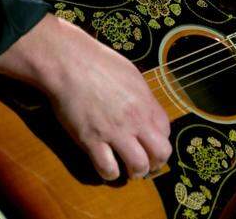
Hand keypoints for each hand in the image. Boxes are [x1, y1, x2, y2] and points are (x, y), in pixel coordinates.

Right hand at [0, 14, 170, 180]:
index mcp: (145, 101)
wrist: (69, 62)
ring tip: (126, 169)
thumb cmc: (96, 62)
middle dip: (154, 162)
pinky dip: (109, 173)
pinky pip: (108, 169)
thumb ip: (141, 95)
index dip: (159, 140)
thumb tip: (145, 109)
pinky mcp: (91, 140)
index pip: (166, 131)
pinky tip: (106, 166)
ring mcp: (114, 131)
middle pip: (161, 153)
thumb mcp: (129, 74)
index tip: (148, 143)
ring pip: (138, 166)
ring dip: (135, 172)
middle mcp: (135, 119)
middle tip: (143, 162)